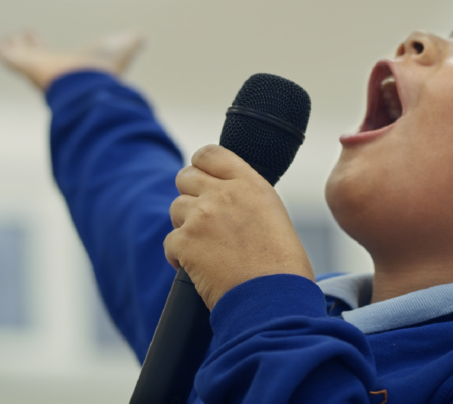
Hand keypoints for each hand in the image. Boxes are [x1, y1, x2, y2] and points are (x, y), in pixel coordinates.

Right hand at [0, 30, 143, 90]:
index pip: (55, 55)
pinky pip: (8, 57)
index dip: (46, 46)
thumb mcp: (122, 49)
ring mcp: (38, 68)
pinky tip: (3, 47)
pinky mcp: (25, 66)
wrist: (88, 84)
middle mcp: (54, 69)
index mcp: (71, 67)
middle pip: (38, 56)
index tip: (37, 34)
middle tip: (29, 34)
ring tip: (13, 39)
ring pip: (23, 56)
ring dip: (19, 48)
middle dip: (33, 45)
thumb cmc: (104, 69)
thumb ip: (132, 42)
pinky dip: (6, 51)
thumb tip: (143, 35)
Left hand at [164, 144, 315, 310]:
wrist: (274, 299)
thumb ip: (245, 197)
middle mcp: (224, 193)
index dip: (201, 165)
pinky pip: (170, 241)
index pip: (210, 153)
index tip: (202, 178)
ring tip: (207, 248)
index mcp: (250, 184)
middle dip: (189, 195)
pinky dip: (179, 256)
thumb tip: (223, 195)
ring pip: (175, 208)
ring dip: (186, 226)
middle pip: (185, 176)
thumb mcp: (272, 214)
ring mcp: (202, 216)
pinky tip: (199, 268)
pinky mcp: (186, 242)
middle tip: (202, 217)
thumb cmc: (282, 265)